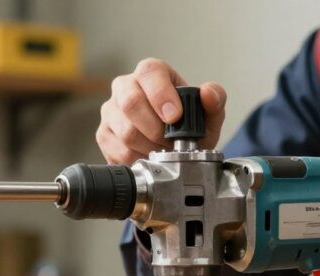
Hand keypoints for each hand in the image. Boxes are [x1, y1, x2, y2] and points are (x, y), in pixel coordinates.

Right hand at [96, 58, 226, 163]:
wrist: (173, 148)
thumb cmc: (188, 126)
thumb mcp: (208, 115)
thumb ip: (215, 100)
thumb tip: (208, 93)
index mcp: (151, 73)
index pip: (149, 73)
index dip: (161, 95)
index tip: (175, 116)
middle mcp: (125, 86)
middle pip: (130, 103)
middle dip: (156, 129)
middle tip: (171, 142)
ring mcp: (111, 110)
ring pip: (124, 131)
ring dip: (149, 147)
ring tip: (163, 150)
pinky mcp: (104, 134)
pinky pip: (118, 149)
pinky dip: (138, 158)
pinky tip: (149, 156)